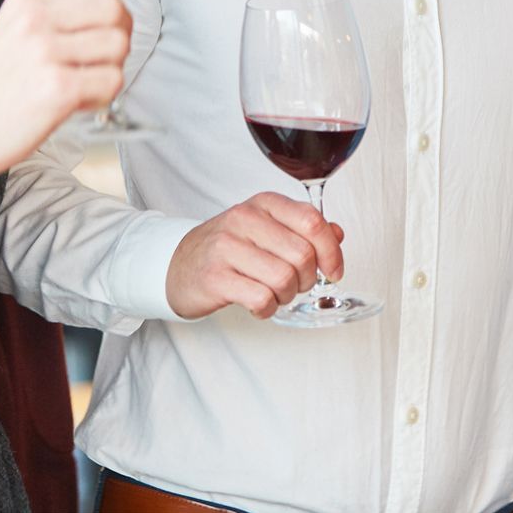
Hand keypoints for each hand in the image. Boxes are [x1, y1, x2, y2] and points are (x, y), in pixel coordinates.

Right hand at [0, 0, 130, 181]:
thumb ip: (54, 17)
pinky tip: (78, 104)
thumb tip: (108, 17)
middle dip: (118, 38)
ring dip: (110, 70)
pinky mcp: (58, 88)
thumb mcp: (12, 32)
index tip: (103, 35)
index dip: (112, 14)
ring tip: (84, 85)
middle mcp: (36, 21)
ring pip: (118, 46)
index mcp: (27, 2)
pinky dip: (103, 96)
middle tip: (101, 62)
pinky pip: (112, 81)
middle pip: (114, 12)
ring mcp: (47, 53)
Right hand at [166, 192, 345, 319]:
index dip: (332, 251)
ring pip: (284, 278)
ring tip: (274, 293)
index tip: (334, 271)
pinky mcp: (215, 277)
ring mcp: (227, 247)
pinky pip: (261, 299)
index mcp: (264, 204)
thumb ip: (303, 229)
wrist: (176, 263)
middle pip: (302, 255)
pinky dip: (268, 309)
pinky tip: (259, 304)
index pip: (312, 222)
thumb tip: (337, 234)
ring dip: (287, 296)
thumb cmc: (226, 247)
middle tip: (295, 285)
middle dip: (307, 279)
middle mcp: (245, 219)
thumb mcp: (266, 228)